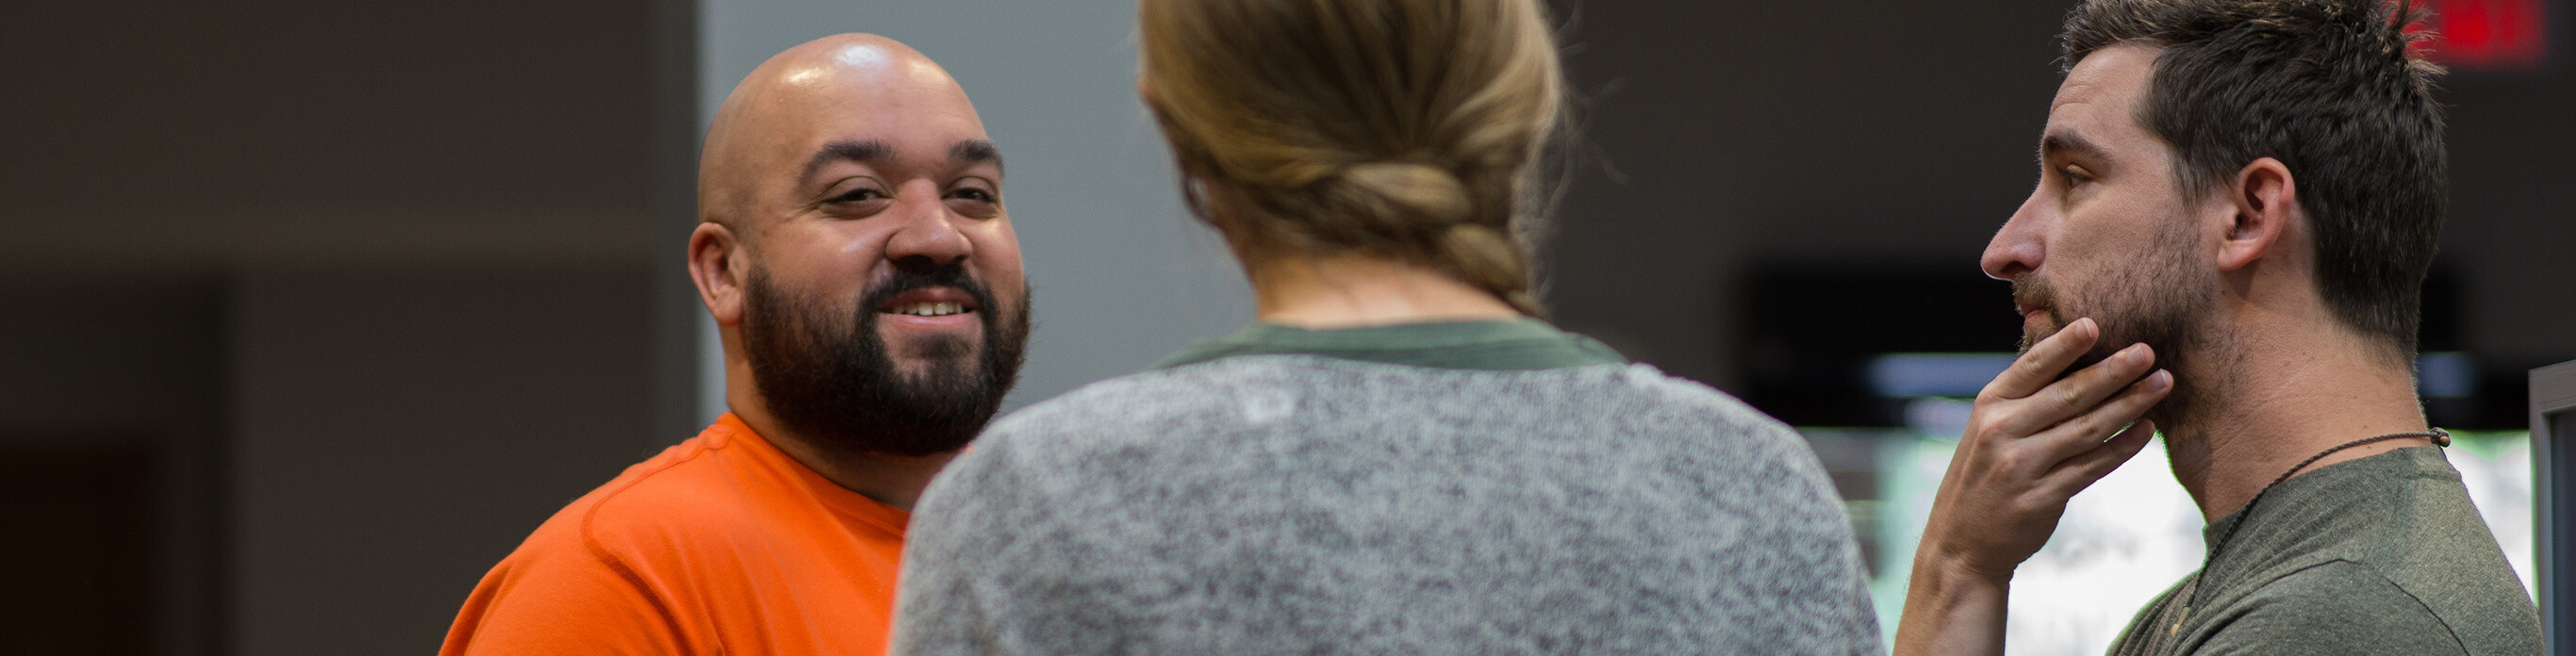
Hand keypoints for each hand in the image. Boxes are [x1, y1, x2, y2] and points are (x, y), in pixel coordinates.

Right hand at [1893, 317, 2171, 654]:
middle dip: (2112, 371)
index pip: (2031, 367)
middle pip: (2068, 395)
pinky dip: (2123, 447)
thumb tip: (2067, 355)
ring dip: (2129, 404)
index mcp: (1988, 407)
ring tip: (2162, 384)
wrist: (1961, 544)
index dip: (2064, 345)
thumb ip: (2022, 399)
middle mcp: (2001, 432)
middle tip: (2148, 351)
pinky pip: (2092, 466)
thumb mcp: (1986, 431)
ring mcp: (2022, 466)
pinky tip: (2146, 429)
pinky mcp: (2043, 497)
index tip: (2096, 324)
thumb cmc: (1982, 478)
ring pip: (2088, 429)